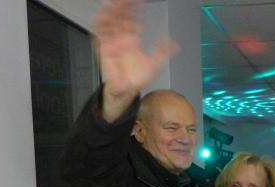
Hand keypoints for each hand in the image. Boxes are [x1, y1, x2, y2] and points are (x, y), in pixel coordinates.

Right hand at [95, 0, 178, 115]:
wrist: (126, 91)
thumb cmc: (137, 78)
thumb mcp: (154, 64)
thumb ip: (163, 52)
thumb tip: (174, 44)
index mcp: (132, 40)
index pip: (133, 20)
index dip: (135, 9)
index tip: (138, 0)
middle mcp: (121, 39)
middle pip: (120, 18)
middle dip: (122, 7)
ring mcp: (112, 43)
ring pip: (109, 23)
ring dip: (111, 13)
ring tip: (113, 3)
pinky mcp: (104, 49)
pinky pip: (100, 35)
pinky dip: (100, 25)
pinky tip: (102, 17)